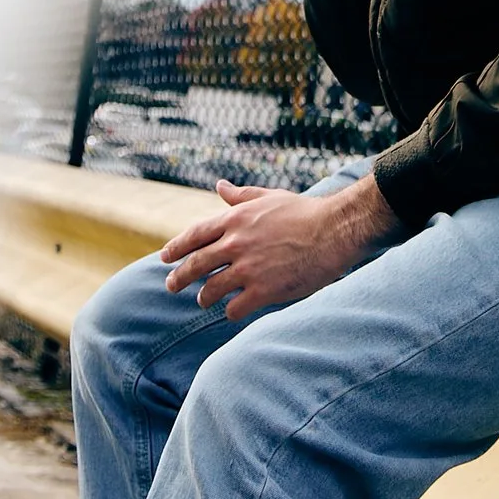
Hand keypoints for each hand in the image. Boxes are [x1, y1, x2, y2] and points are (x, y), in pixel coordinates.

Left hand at [159, 173, 400, 321]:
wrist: (334, 230)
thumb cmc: (304, 212)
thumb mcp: (268, 197)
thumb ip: (240, 196)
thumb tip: (219, 186)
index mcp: (235, 220)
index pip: (193, 235)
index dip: (175, 248)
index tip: (165, 257)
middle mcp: (236, 244)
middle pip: (194, 265)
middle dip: (178, 278)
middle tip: (170, 286)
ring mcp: (248, 269)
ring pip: (210, 290)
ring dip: (203, 298)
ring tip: (204, 300)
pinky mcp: (263, 291)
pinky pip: (234, 309)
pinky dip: (230, 312)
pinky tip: (232, 311)